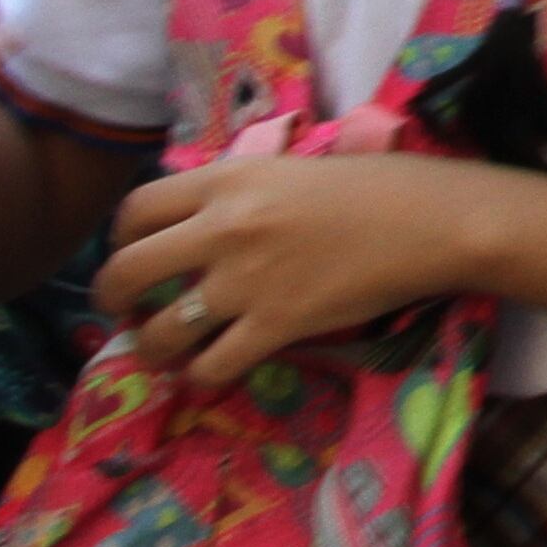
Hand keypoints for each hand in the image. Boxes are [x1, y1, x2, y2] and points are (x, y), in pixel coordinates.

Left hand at [96, 154, 499, 384]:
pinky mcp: (276, 324)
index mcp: (229, 179)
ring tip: (163, 351)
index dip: (119, 240)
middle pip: (127, 271)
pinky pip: (211, 366)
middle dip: (111, 300)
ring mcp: (246, 279)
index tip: (130, 255)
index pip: (136, 210)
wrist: (435, 221)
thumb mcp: (294, 170)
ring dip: (152, 348)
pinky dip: (201, 376)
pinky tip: (210, 371)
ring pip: (161, 329)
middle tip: (123, 313)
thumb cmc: (380, 187)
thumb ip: (242, 193)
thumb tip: (206, 224)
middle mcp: (223, 227)